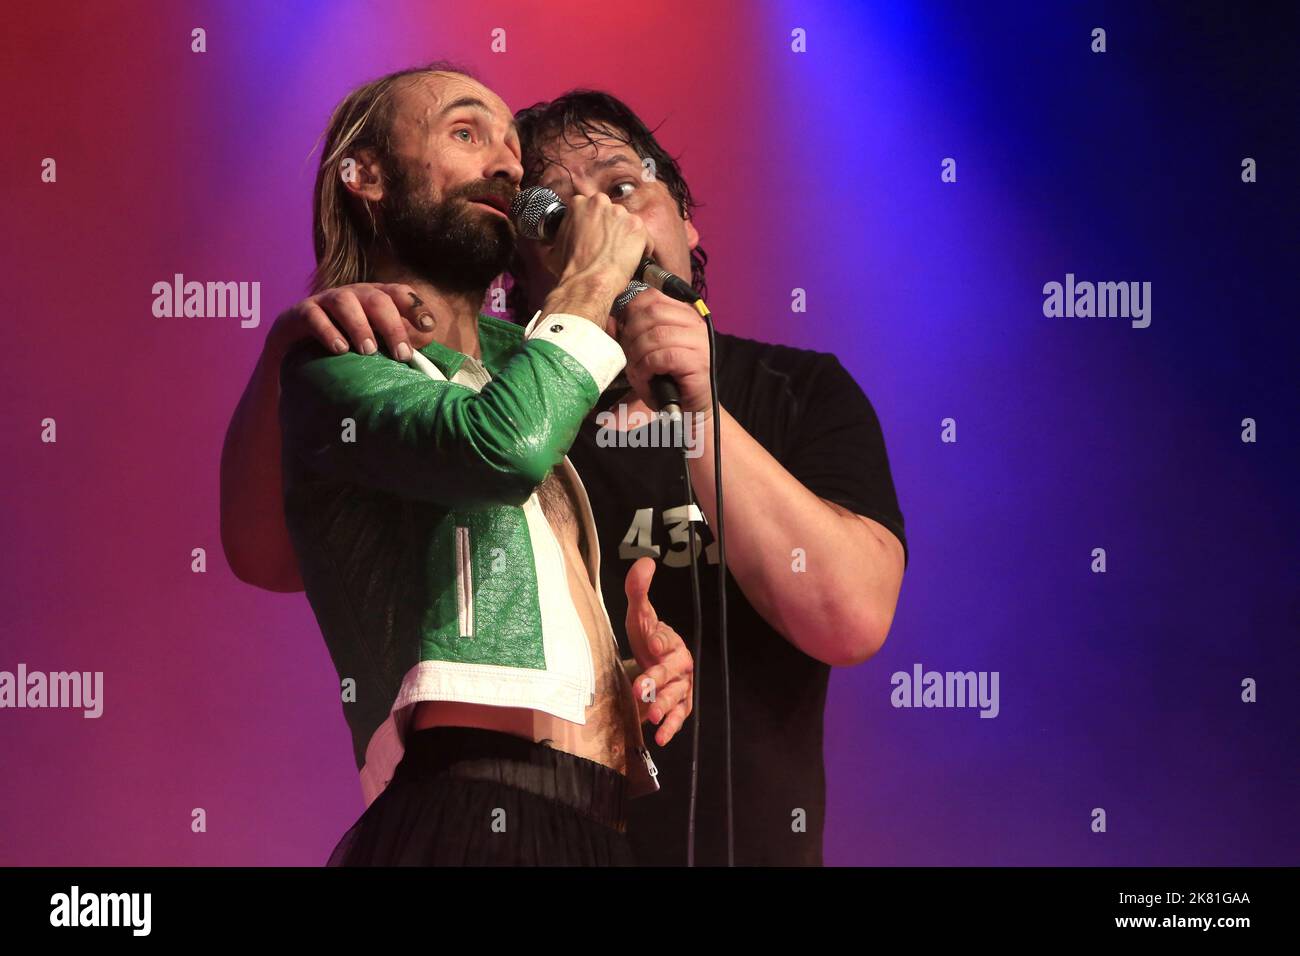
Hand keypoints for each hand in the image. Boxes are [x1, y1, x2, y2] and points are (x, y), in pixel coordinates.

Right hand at [266, 283, 431, 359]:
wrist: (293, 351)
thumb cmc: (344, 350)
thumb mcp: (373, 347)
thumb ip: (397, 350)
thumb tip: (429, 366)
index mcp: (375, 298)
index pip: (399, 293)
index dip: (415, 306)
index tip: (429, 327)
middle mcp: (353, 295)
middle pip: (376, 299)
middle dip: (392, 326)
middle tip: (401, 355)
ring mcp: (325, 301)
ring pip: (345, 302)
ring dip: (359, 326)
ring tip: (368, 351)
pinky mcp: (300, 313)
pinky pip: (313, 315)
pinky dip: (326, 330)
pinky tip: (338, 349)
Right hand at [541, 192, 653, 295]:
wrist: (588, 282)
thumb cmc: (572, 269)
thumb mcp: (555, 246)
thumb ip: (562, 234)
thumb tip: (558, 241)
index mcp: (579, 204)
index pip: (592, 209)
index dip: (595, 225)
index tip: (596, 236)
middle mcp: (600, 203)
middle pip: (611, 214)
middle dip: (611, 229)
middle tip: (606, 247)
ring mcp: (620, 213)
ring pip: (628, 224)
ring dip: (626, 238)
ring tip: (618, 256)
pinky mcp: (637, 226)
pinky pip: (644, 238)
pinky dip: (641, 249)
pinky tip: (631, 260)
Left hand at [616, 288, 712, 415]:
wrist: (690, 409)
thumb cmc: (666, 379)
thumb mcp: (645, 353)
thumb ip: (631, 334)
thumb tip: (610, 321)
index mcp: (683, 314)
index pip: (652, 297)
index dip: (631, 311)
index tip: (623, 331)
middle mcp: (694, 324)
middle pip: (652, 313)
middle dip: (632, 334)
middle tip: (628, 356)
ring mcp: (699, 342)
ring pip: (655, 336)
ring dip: (638, 355)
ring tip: (637, 370)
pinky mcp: (697, 362)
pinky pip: (662, 357)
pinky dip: (646, 368)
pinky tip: (646, 378)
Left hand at [624, 556, 693, 745]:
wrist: (654, 660)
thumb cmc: (647, 637)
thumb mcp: (639, 616)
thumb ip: (639, 591)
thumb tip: (646, 561)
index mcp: (672, 643)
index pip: (666, 643)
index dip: (659, 644)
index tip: (651, 645)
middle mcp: (680, 667)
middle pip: (672, 674)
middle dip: (658, 680)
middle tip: (642, 688)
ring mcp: (680, 689)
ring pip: (677, 698)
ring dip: (665, 706)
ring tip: (652, 715)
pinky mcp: (677, 708)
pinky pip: (678, 718)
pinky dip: (671, 728)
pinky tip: (660, 738)